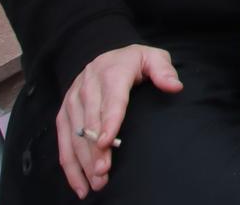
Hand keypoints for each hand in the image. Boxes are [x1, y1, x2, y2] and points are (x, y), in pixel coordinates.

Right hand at [57, 46, 181, 197]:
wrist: (105, 56)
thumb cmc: (133, 61)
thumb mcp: (152, 57)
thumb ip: (164, 71)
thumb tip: (175, 86)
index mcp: (111, 73)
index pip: (111, 100)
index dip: (108, 121)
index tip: (107, 142)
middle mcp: (88, 87)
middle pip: (91, 122)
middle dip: (95, 150)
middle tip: (103, 173)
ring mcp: (73, 101)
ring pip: (75, 135)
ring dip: (83, 160)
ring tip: (96, 182)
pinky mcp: (64, 113)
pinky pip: (64, 141)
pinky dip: (70, 164)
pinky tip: (79, 182)